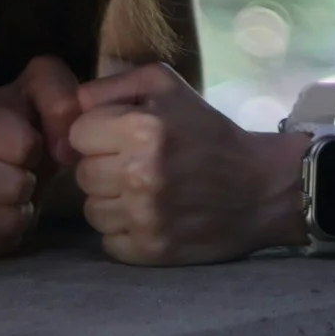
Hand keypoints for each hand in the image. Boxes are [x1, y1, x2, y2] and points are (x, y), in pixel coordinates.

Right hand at [0, 54, 82, 257]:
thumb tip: (64, 149)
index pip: (22, 145)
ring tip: (8, 190)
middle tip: (16, 168)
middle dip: (27, 176)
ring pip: (6, 221)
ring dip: (20, 207)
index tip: (24, 139)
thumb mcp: (33, 84)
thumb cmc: (1, 113)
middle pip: (14, 187)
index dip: (34, 143)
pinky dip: (6, 231)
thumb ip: (58, 96)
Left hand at [68, 62, 304, 265]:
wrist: (261, 188)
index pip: (77, 133)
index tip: (125, 135)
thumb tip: (73, 106)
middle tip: (139, 163)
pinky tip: (150, 216)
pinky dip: (125, 230)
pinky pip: (108, 241)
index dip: (99, 132)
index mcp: (141, 129)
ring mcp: (144, 218)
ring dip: (113, 200)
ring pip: (92, 209)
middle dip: (105, 166)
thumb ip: (112, 84)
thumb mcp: (166, 85)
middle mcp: (139, 175)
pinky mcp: (150, 251)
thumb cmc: (208, 131)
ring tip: (145, 190)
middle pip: (82, 173)